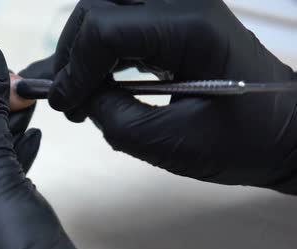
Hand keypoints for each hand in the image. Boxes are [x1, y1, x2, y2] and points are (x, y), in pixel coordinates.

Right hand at [49, 0, 296, 192]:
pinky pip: (125, 21)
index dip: (73, 68)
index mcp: (190, 28)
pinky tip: (97, 78)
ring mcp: (182, 6)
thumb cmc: (240, 142)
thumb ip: (112, 116)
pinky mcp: (178, 19)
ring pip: (107, 9)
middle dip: (72, 53)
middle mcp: (184, 2)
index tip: (64, 106)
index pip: (104, 28)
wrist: (287, 133)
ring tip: (76, 91)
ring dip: (83, 48)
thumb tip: (77, 96)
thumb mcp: (168, 143)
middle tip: (66, 98)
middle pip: (99, 6)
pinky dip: (103, 49)